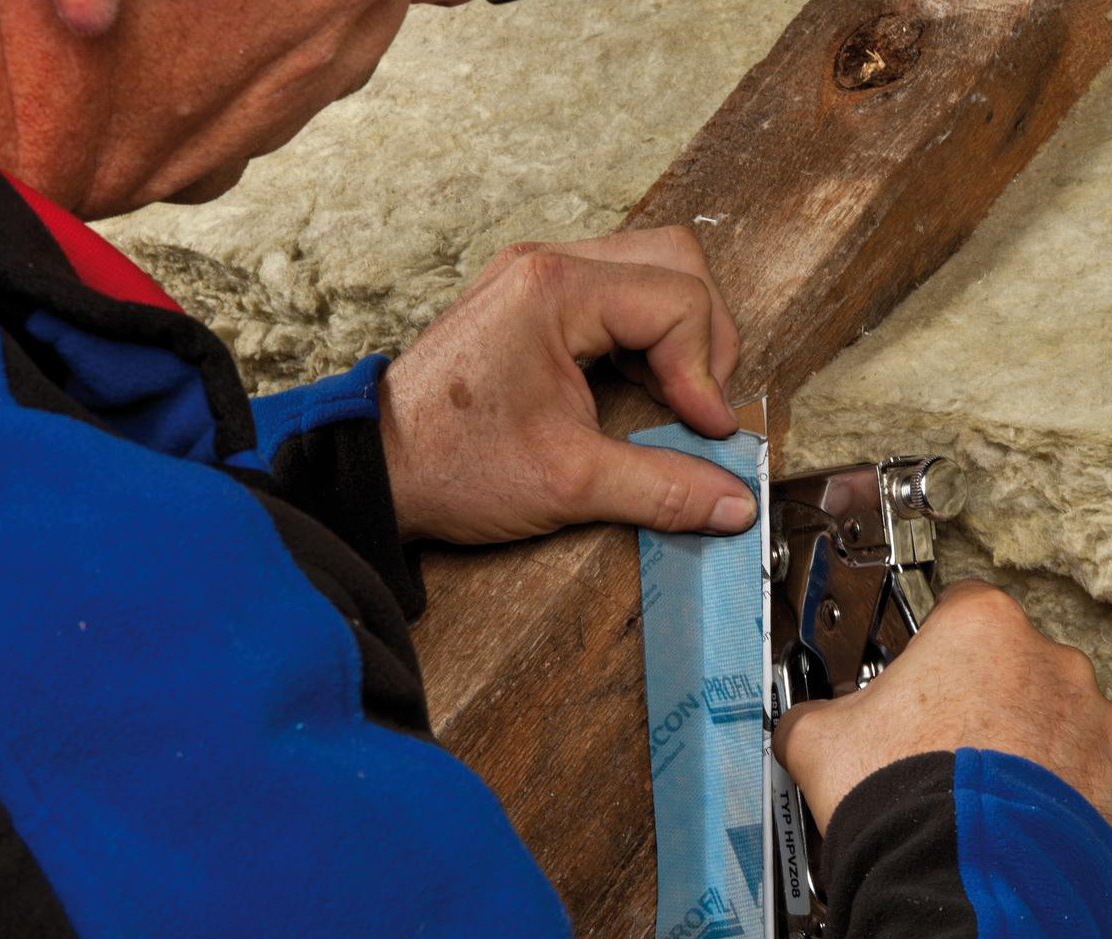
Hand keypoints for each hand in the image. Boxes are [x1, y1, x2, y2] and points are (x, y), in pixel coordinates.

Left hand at [378, 227, 756, 543]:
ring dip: (678, 332)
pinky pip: (618, 289)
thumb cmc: (451, 465)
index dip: (707, 372)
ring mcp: (537, 276)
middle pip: (676, 262)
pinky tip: (638, 384)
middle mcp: (547, 265)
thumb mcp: (571, 485)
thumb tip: (735, 503)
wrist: (376, 470)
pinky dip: (645, 333)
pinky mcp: (532, 298)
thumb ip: (665, 489)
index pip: (679, 303)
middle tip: (698, 403)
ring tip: (672, 395)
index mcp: (556, 291)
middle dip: (704, 337)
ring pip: (651, 267)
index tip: (707, 430)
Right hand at [772, 581, 1111, 855]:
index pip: (958, 608)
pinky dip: (1062, 802)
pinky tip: (1018, 828)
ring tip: (981, 798)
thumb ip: (817, 714)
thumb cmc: (902, 799)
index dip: (931, 648)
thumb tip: (806, 724)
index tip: (914, 681)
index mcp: (983, 627)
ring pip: (1057, 724)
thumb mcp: (820, 739)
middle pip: (1013, 666)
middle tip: (941, 749)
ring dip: (1027, 751)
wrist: (966, 888)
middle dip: (983, 702)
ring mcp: (1097, 725)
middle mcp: (1054, 662)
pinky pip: (1089, 783)